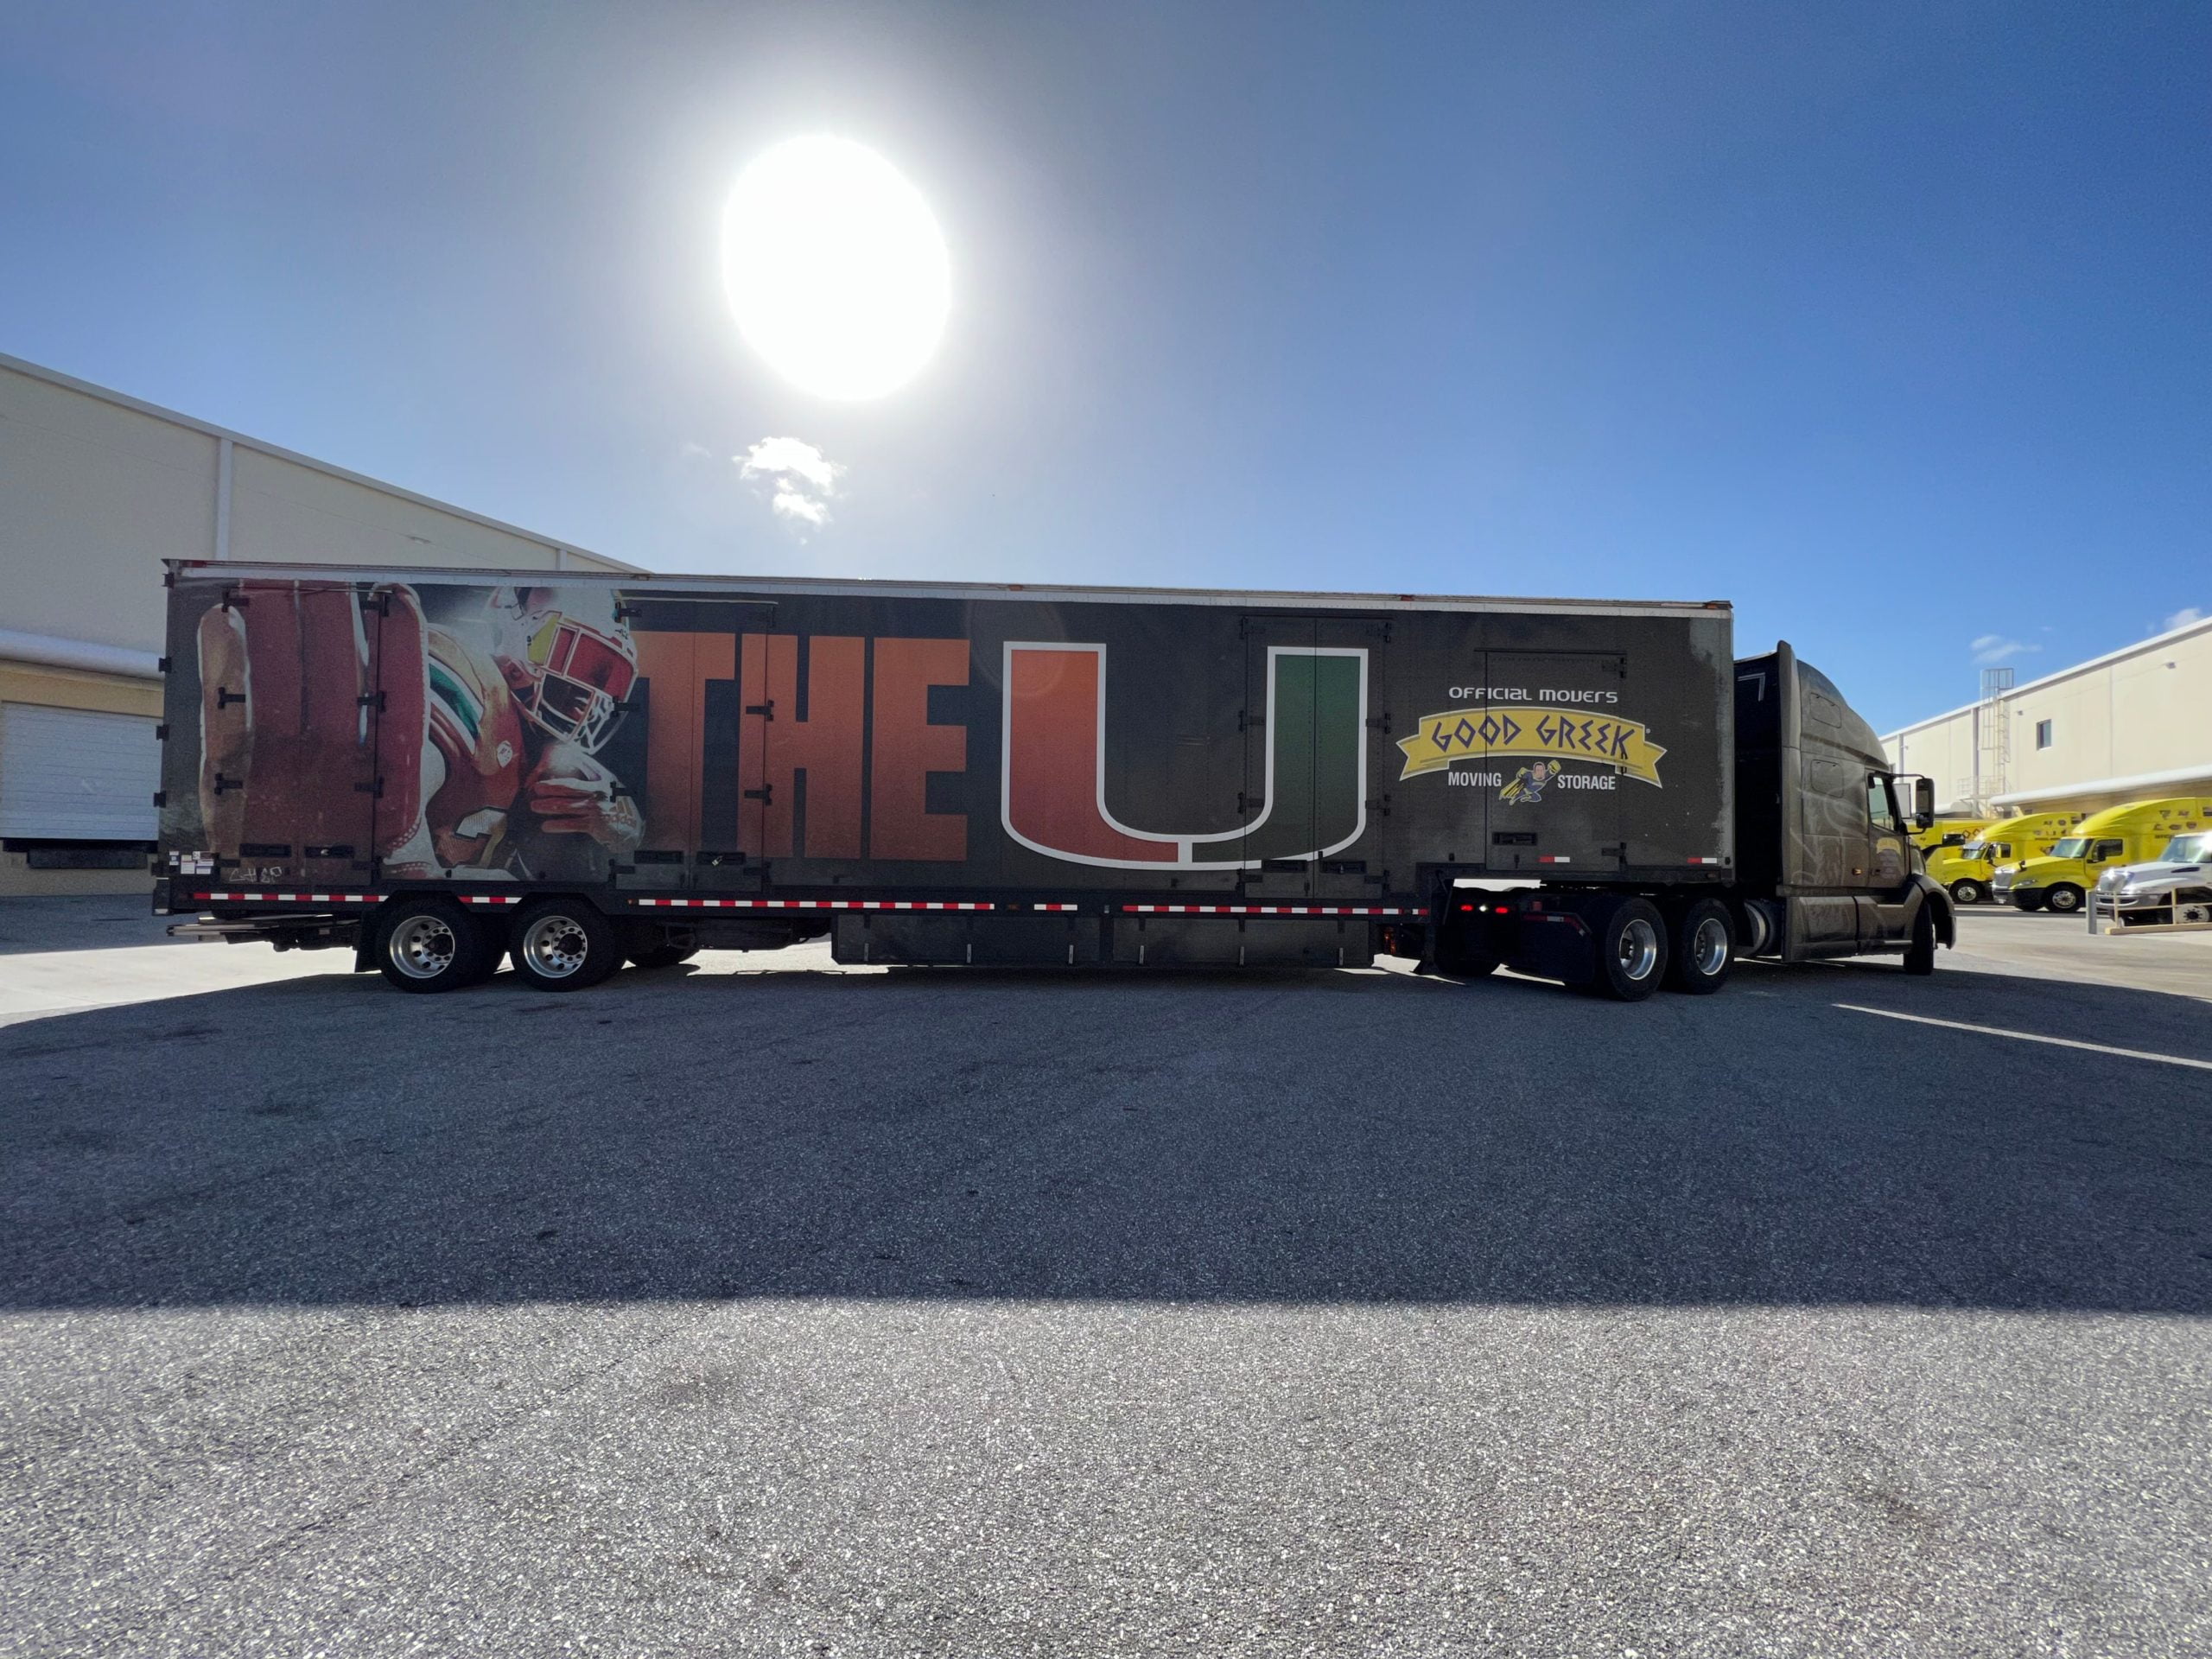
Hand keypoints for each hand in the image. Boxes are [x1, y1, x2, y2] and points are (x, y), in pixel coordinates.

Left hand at [525, 758, 640, 849]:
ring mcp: (597, 808)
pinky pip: (570, 824)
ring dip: (547, 806)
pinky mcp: (595, 825)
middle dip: (550, 786)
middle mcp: (600, 791)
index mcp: (604, 778)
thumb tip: (563, 770)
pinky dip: (556, 825)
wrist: (632, 828)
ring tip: (535, 806)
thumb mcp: (609, 786)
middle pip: (570, 786)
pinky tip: (546, 826)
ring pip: (566, 805)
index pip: (582, 764)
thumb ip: (590, 777)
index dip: (564, 761)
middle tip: (537, 788)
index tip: (547, 761)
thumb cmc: (616, 805)